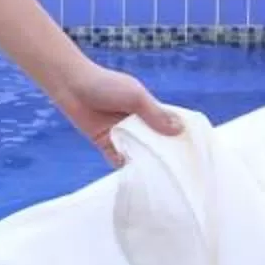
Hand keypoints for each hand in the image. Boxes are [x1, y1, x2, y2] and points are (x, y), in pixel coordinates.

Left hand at [50, 61, 183, 166]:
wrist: (71, 87)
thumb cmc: (105, 85)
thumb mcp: (135, 97)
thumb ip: (155, 114)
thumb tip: (179, 131)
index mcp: (149, 110)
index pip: (169, 127)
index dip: (179, 139)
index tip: (193, 155)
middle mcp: (138, 124)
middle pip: (156, 144)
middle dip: (164, 155)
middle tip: (180, 174)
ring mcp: (123, 135)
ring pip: (139, 154)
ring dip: (147, 164)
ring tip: (162, 180)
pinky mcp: (107, 145)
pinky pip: (120, 161)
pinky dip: (127, 168)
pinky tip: (137, 179)